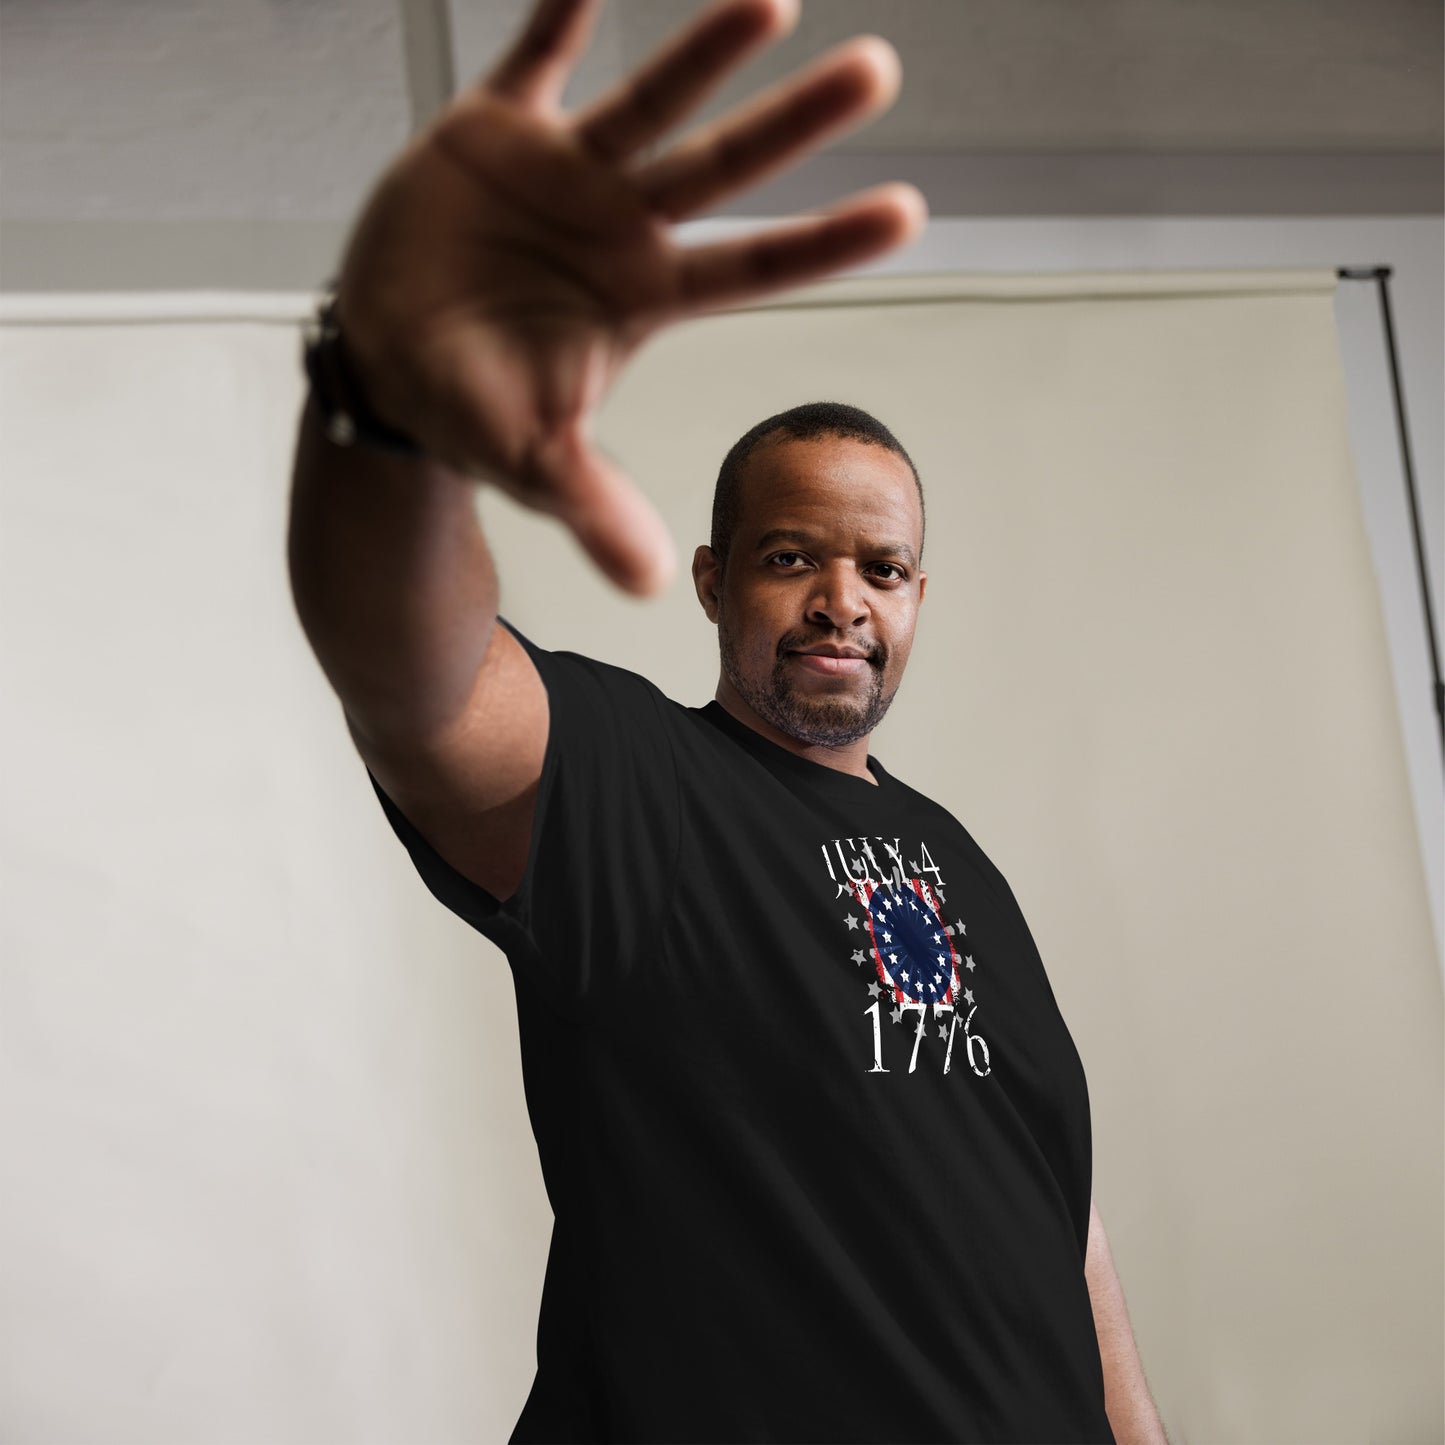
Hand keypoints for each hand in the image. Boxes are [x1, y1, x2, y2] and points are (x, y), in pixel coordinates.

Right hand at [332, 0, 926, 595]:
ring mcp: (563, 173)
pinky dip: (563, 10)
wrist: (388, 360)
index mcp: (643, 297)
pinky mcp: (493, 131)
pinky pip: (535, 55)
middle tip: (879, 73)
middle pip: (723, 169)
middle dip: (795, 123)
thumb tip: (650, 583)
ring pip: (649, 100)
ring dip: (706, 51)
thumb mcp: (533, 463)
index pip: (753, 268)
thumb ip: (594, 507)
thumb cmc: (472, 409)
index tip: (909, 213)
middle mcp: (620, 226)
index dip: (825, 243)